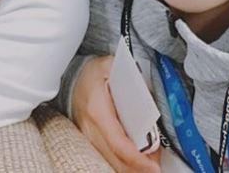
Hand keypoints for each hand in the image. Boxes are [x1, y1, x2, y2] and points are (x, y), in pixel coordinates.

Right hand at [72, 56, 160, 172]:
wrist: (72, 78)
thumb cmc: (90, 73)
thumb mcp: (109, 66)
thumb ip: (130, 76)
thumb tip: (148, 90)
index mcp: (98, 111)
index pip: (117, 143)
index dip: (136, 159)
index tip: (153, 168)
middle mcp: (91, 129)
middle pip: (116, 160)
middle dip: (139, 167)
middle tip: (157, 162)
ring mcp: (88, 138)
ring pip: (112, 163)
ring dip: (132, 167)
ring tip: (151, 160)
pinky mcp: (91, 141)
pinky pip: (108, 158)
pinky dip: (124, 162)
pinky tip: (137, 160)